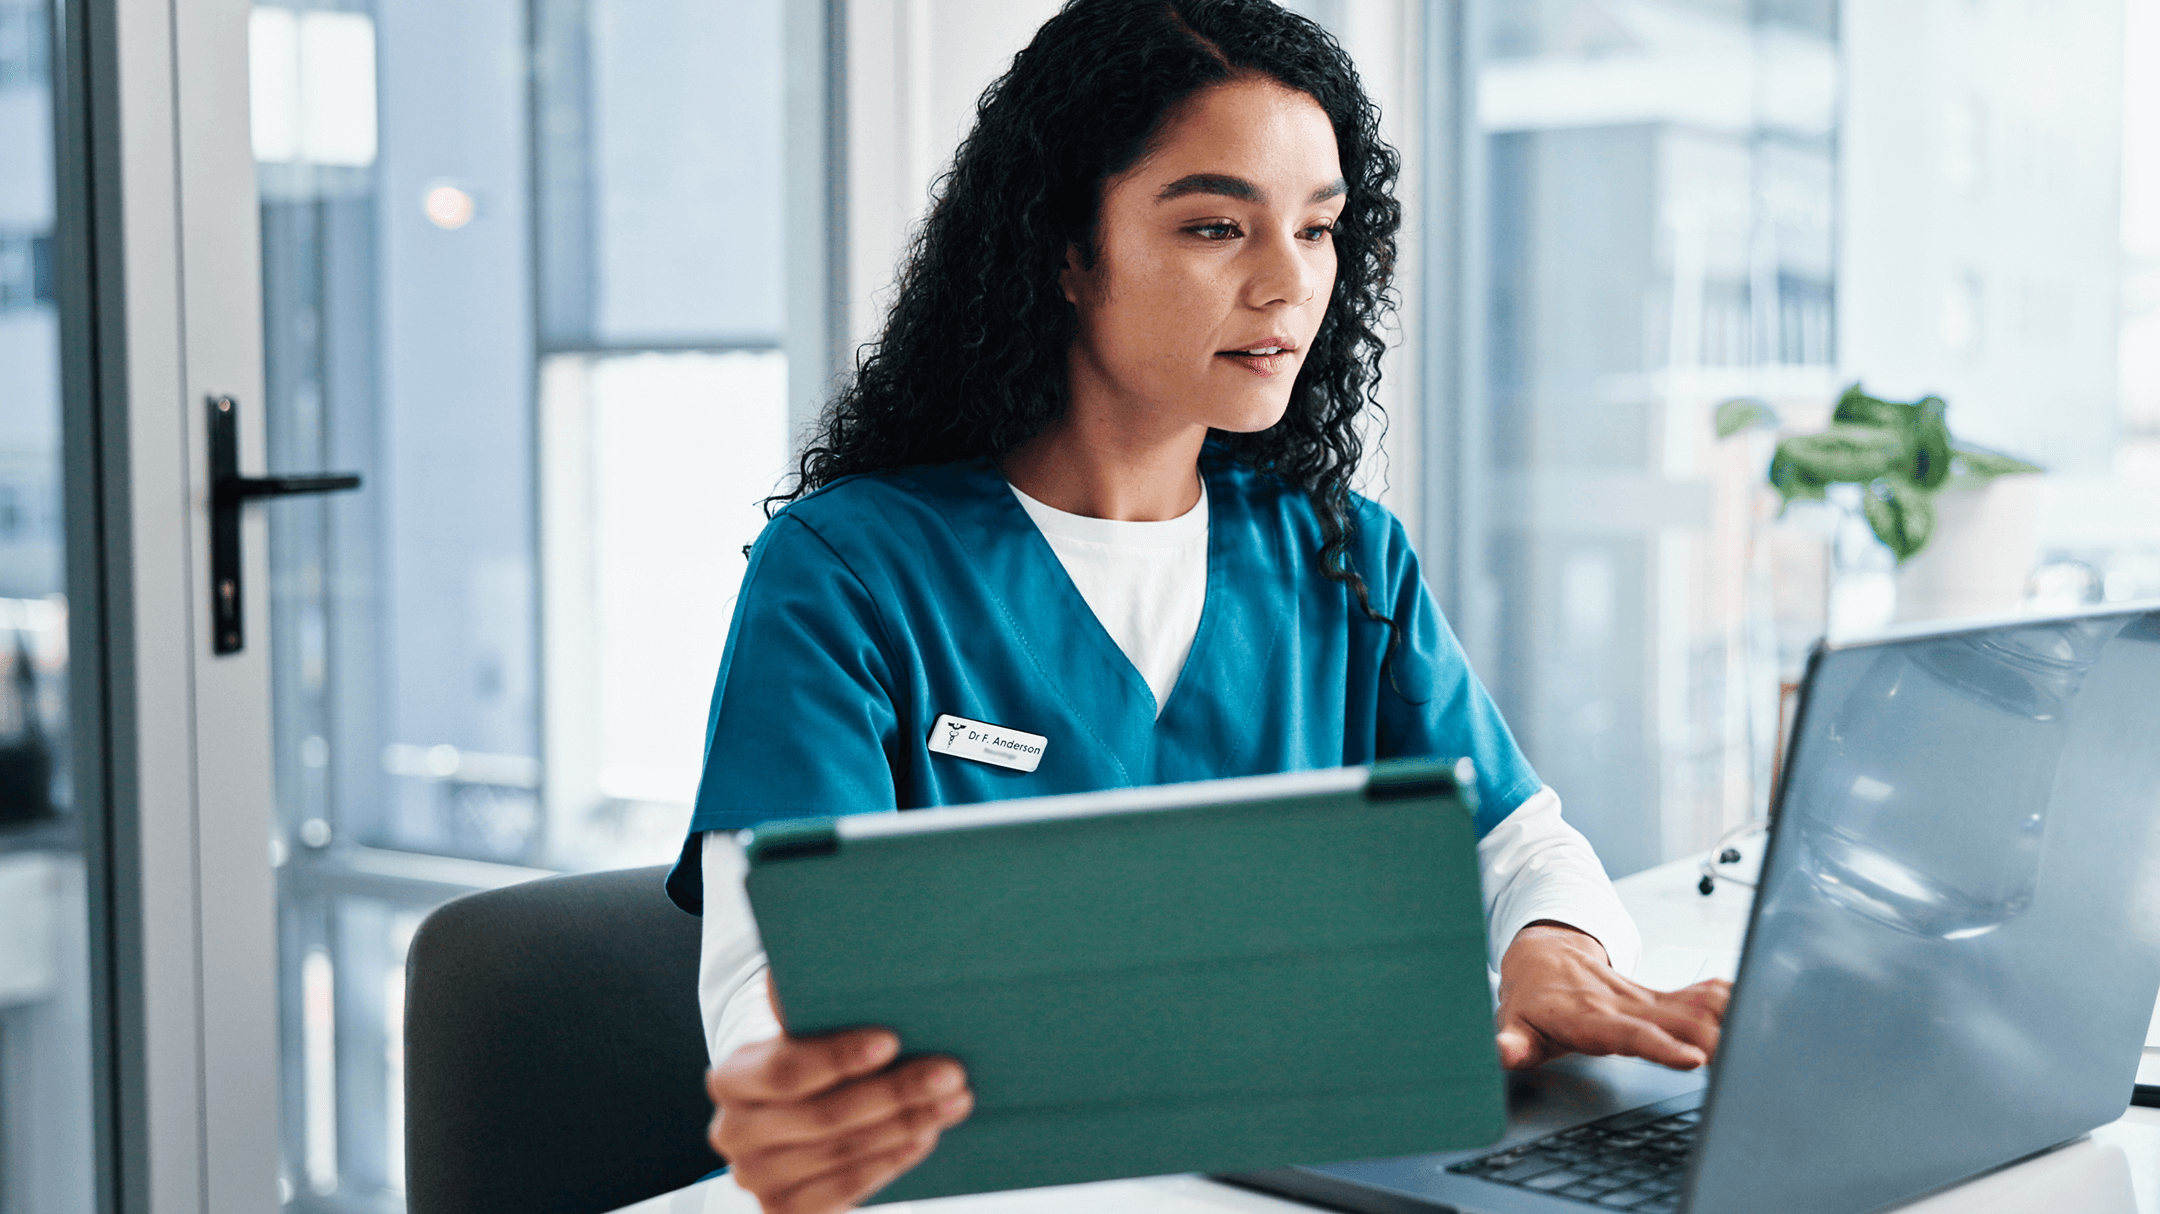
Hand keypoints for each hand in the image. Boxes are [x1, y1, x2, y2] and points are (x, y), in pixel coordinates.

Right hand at [706, 983, 973, 1213]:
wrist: (793, 1124)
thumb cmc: (811, 1060)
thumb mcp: (805, 1028)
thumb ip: (807, 1000)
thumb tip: (824, 956)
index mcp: (733, 1077)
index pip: (785, 1069)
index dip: (839, 1056)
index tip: (893, 1039)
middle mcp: (734, 1133)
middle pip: (822, 1115)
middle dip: (894, 1092)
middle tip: (950, 1071)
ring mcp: (756, 1178)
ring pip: (841, 1152)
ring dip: (906, 1125)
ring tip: (954, 1100)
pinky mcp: (784, 1210)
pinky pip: (845, 1189)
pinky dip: (890, 1162)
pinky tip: (926, 1137)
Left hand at [1493, 921, 1729, 1071]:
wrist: (1542, 956)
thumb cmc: (1530, 999)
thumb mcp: (1512, 1024)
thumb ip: (1512, 1044)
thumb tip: (1503, 1052)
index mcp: (1587, 1016)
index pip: (1629, 1033)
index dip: (1661, 1045)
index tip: (1693, 1059)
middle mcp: (1621, 1004)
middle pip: (1674, 1022)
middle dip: (1710, 1039)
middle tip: (1743, 1059)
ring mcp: (1642, 999)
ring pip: (1690, 1006)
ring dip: (1724, 1017)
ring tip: (1760, 1030)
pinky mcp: (1656, 997)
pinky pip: (1693, 996)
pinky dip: (1721, 998)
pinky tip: (1751, 1000)